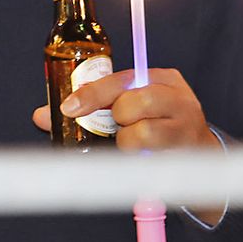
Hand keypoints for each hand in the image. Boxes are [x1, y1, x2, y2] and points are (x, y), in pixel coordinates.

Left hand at [30, 68, 218, 153]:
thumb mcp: (128, 110)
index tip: (68, 109)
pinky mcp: (191, 154)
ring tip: (134, 145)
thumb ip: (90, 110)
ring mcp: (189, 126)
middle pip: (133, 103)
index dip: (92, 94)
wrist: (202, 159)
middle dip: (117, 120)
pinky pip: (154, 160)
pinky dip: (141, 163)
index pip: (121, 80)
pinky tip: (146, 161)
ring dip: (128, 143)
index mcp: (161, 78)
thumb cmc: (156, 127)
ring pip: (144, 132)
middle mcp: (179, 97)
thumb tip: (41, 116)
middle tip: (121, 128)